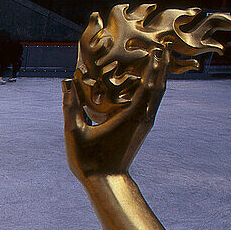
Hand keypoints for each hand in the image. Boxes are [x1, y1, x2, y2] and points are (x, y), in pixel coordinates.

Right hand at [62, 48, 168, 178]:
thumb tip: (67, 82)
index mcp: (130, 116)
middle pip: (158, 87)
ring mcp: (145, 124)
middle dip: (161, 66)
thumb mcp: (76, 132)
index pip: (147, 85)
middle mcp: (143, 118)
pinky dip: (154, 89)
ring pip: (158, 96)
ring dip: (160, 77)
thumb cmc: (89, 160)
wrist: (106, 182)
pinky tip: (151, 85)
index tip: (156, 48)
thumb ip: (71, 106)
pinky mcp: (142, 128)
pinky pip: (153, 103)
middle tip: (163, 47)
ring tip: (161, 61)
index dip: (153, 66)